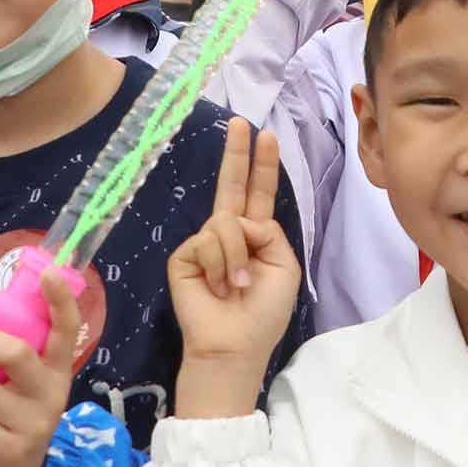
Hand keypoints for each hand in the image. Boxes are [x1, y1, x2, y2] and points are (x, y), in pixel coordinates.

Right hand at [164, 121, 300, 417]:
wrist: (234, 345)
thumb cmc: (262, 313)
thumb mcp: (283, 267)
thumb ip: (268, 232)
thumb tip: (237, 219)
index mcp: (256, 237)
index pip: (259, 194)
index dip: (263, 166)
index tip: (266, 136)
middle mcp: (229, 234)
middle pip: (232, 185)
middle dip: (237, 153)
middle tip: (240, 121)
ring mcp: (204, 243)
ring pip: (226, 222)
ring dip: (238, 256)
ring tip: (237, 286)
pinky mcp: (185, 255)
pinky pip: (208, 240)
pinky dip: (222, 265)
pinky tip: (219, 287)